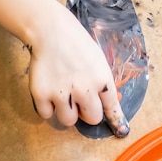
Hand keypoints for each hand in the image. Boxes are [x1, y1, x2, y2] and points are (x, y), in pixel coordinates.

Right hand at [28, 6, 129, 136]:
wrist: (51, 31)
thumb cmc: (77, 42)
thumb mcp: (98, 59)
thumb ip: (102, 82)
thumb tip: (108, 104)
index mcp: (101, 79)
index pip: (112, 107)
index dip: (116, 119)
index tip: (120, 130)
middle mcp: (84, 89)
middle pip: (92, 118)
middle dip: (87, 111)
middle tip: (79, 98)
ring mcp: (62, 94)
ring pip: (69, 121)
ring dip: (67, 110)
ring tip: (62, 92)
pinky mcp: (42, 95)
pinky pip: (47, 115)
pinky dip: (47, 106)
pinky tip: (49, 88)